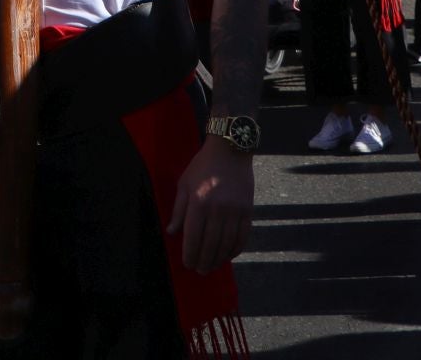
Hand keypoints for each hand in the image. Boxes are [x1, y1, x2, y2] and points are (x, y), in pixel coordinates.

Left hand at [167, 134, 254, 273]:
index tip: (188, 264)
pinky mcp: (248, 210)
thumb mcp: (184, 183)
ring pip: (226, 244)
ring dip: (219, 260)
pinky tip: (228, 255)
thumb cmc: (202, 166)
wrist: (230, 149)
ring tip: (212, 266)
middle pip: (210, 245)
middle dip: (204, 261)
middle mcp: (217, 209)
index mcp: (199, 202)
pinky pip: (242, 237)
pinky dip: (235, 250)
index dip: (190, 255)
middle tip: (200, 270)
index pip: (193, 237)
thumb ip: (178, 210)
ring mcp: (235, 211)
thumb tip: (172, 233)